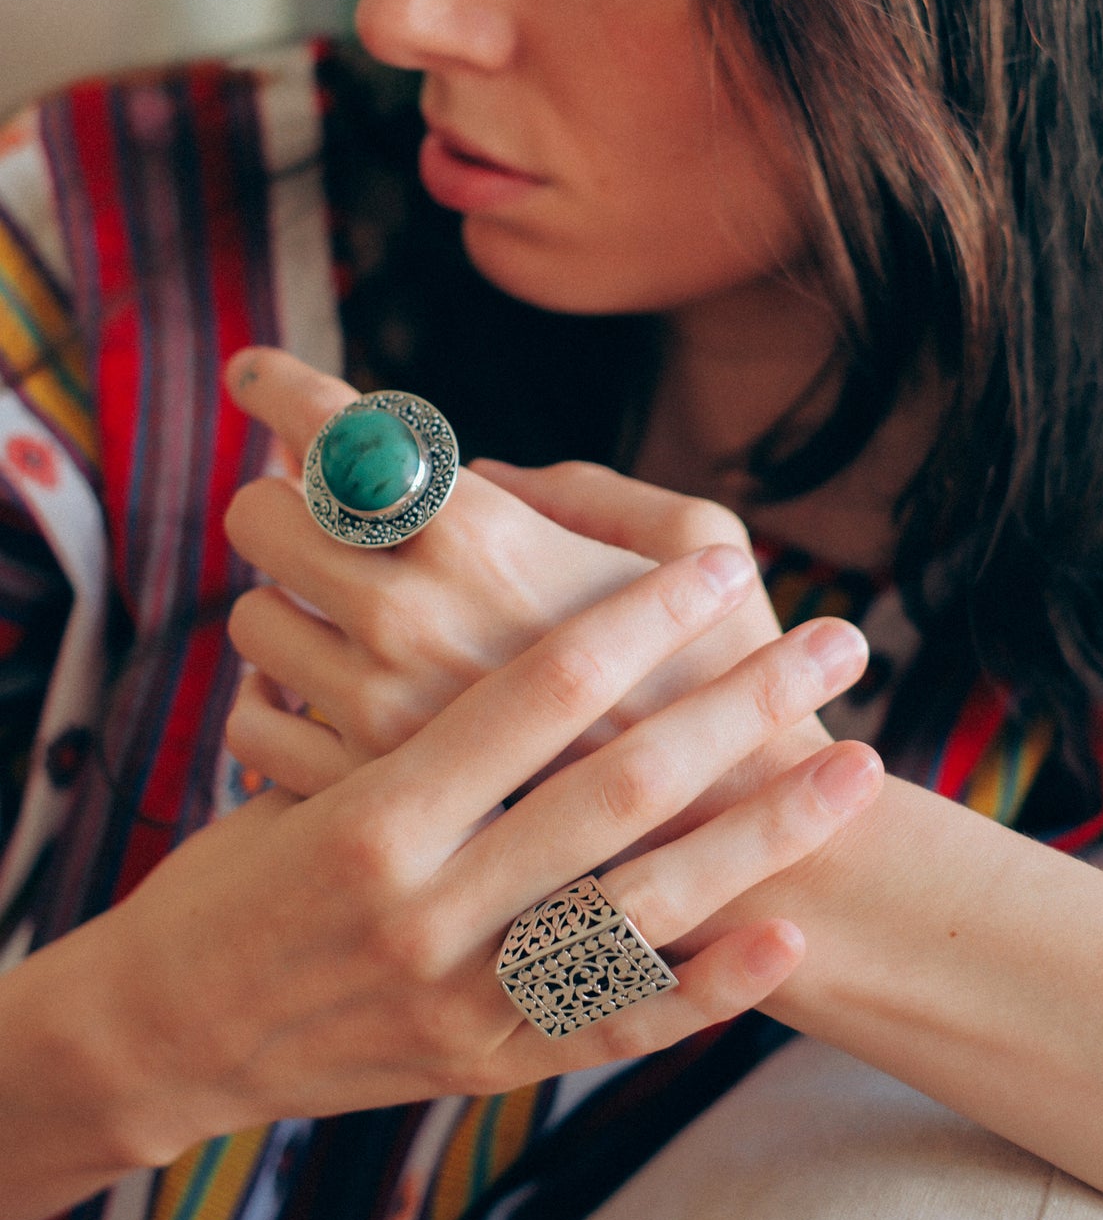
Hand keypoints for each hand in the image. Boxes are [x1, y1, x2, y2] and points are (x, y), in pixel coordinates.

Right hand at [103, 546, 880, 1158]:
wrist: (171, 1032)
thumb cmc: (240, 868)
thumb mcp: (290, 762)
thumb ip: (395, 684)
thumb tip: (482, 563)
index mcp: (377, 809)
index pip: (537, 690)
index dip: (641, 618)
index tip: (723, 566)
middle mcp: (427, 907)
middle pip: (619, 788)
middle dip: (739, 705)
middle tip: (835, 640)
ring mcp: (464, 999)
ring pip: (646, 911)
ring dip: (763, 835)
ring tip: (857, 767)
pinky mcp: (488, 1066)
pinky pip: (615, 1028)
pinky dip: (705, 990)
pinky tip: (787, 936)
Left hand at [223, 351, 861, 838]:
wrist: (736, 843)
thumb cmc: (727, 671)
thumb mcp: (694, 536)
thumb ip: (574, 487)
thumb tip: (474, 473)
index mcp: (484, 536)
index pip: (336, 428)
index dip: (280, 384)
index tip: (258, 375)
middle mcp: (408, 615)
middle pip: (263, 516)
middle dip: (284, 500)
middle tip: (319, 514)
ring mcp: (374, 713)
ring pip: (250, 621)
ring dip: (286, 605)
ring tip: (340, 619)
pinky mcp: (359, 796)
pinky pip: (254, 722)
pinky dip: (278, 700)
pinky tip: (325, 696)